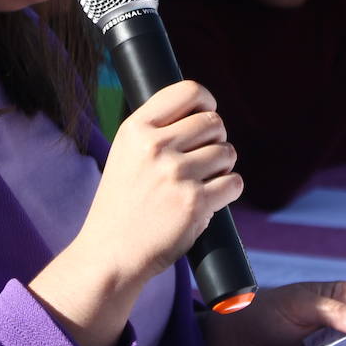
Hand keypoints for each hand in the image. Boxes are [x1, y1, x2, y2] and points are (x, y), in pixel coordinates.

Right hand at [30, 81, 240, 345]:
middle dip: (216, 139)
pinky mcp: (195, 202)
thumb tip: (201, 112)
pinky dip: (229, 190)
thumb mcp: (125, 154)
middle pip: (214, 122)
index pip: (187, 91)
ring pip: (227, 152)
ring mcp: (176, 174)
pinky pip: (234, 183)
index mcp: (136, 129)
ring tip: (203, 182)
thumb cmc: (122, 204)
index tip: (208, 112)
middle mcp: (155, 147)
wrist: (111, 253)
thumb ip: (155, 130)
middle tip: (204, 158)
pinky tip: (211, 200)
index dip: (206, 101)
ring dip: (223, 166)